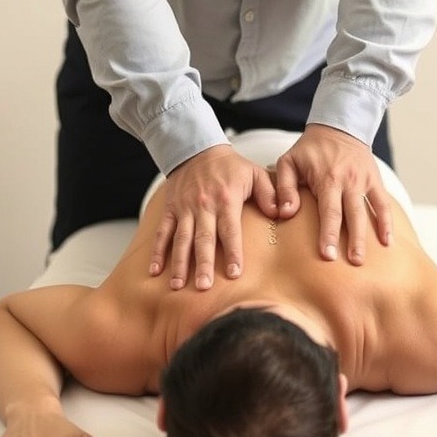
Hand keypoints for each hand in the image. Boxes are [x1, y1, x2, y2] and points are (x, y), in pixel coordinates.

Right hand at [149, 144, 277, 289]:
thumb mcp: (255, 173)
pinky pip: (162, 232)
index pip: (230, 230)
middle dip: (203, 264)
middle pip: (203, 239)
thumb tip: (281, 213)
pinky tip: (155, 271)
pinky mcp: (170, 210)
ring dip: (179, 264)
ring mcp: (184, 209)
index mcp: (226, 200)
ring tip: (178, 286)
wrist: (197, 149)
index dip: (233, 252)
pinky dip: (157, 252)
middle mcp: (203, 207)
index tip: (234, 273)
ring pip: (181, 239)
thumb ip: (269, 194)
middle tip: (204, 287)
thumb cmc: (230, 166)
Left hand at [274, 124, 392, 264]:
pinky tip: (387, 241)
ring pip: (369, 212)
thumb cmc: (309, 150)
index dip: (328, 234)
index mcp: (327, 178)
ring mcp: (364, 181)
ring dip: (369, 236)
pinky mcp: (375, 181)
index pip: (328, 211)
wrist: (339, 128)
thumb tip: (285, 213)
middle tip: (352, 263)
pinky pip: (383, 203)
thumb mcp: (288, 161)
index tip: (327, 255)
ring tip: (365, 259)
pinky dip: (387, 222)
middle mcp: (349, 181)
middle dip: (352, 240)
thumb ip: (284, 187)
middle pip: (352, 215)